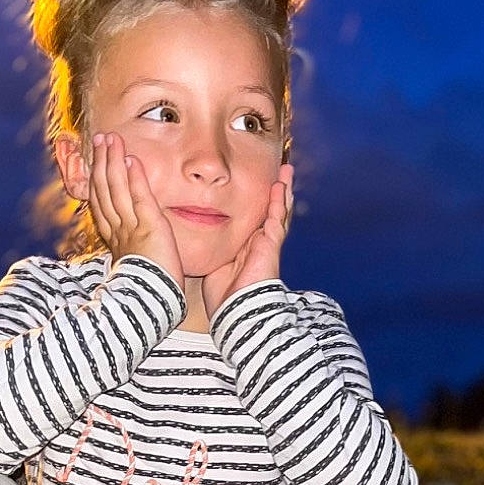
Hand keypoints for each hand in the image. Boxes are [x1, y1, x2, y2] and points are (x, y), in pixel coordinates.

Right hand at [88, 132, 184, 285]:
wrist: (152, 305)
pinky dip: (135, 179)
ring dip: (114, 162)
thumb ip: (133, 248)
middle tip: (100, 139)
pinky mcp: (150, 228)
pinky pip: (140, 199)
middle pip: (104, 190)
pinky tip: (132, 160)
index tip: (95, 160)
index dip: (97, 179)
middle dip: (101, 163)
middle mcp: (119, 231)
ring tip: (111, 140)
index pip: (101, 203)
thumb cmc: (148, 290)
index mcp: (114, 240)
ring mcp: (132, 229)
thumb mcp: (135, 265)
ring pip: (117, 189)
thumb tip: (131, 244)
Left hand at [202, 164, 293, 319]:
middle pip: (271, 212)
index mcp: (246, 248)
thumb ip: (211, 248)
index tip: (254, 186)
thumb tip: (196, 237)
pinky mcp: (271, 245)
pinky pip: (277, 218)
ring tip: (287, 171)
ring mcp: (267, 244)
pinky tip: (280, 185)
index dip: (257, 203)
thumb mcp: (214, 264)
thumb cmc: (223, 297)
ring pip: (279, 211)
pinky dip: (279, 201)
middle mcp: (259, 243)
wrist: (235, 313)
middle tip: (279, 172)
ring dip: (283, 190)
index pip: (254, 220)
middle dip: (275, 192)